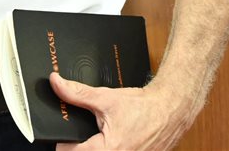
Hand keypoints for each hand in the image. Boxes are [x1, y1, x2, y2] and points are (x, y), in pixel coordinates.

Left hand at [50, 72, 193, 150]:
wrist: (171, 109)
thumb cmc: (144, 107)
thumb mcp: (106, 98)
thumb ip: (78, 93)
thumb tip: (57, 84)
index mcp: (108, 150)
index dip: (64, 141)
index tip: (66, 133)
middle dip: (81, 145)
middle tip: (87, 133)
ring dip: (96, 147)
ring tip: (104, 135)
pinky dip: (110, 148)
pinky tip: (116, 138)